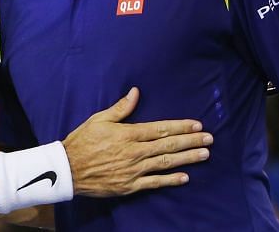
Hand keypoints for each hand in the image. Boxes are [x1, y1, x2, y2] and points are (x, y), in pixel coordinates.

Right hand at [62, 87, 211, 196]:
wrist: (68, 169)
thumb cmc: (83, 141)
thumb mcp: (99, 119)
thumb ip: (121, 108)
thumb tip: (136, 92)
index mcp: (129, 134)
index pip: (161, 129)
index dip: (181, 126)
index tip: (197, 124)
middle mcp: (135, 152)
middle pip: (169, 145)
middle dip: (191, 141)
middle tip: (210, 139)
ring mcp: (134, 170)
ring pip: (166, 163)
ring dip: (188, 158)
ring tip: (205, 154)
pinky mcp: (130, 185)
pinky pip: (155, 183)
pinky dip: (171, 180)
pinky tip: (185, 177)